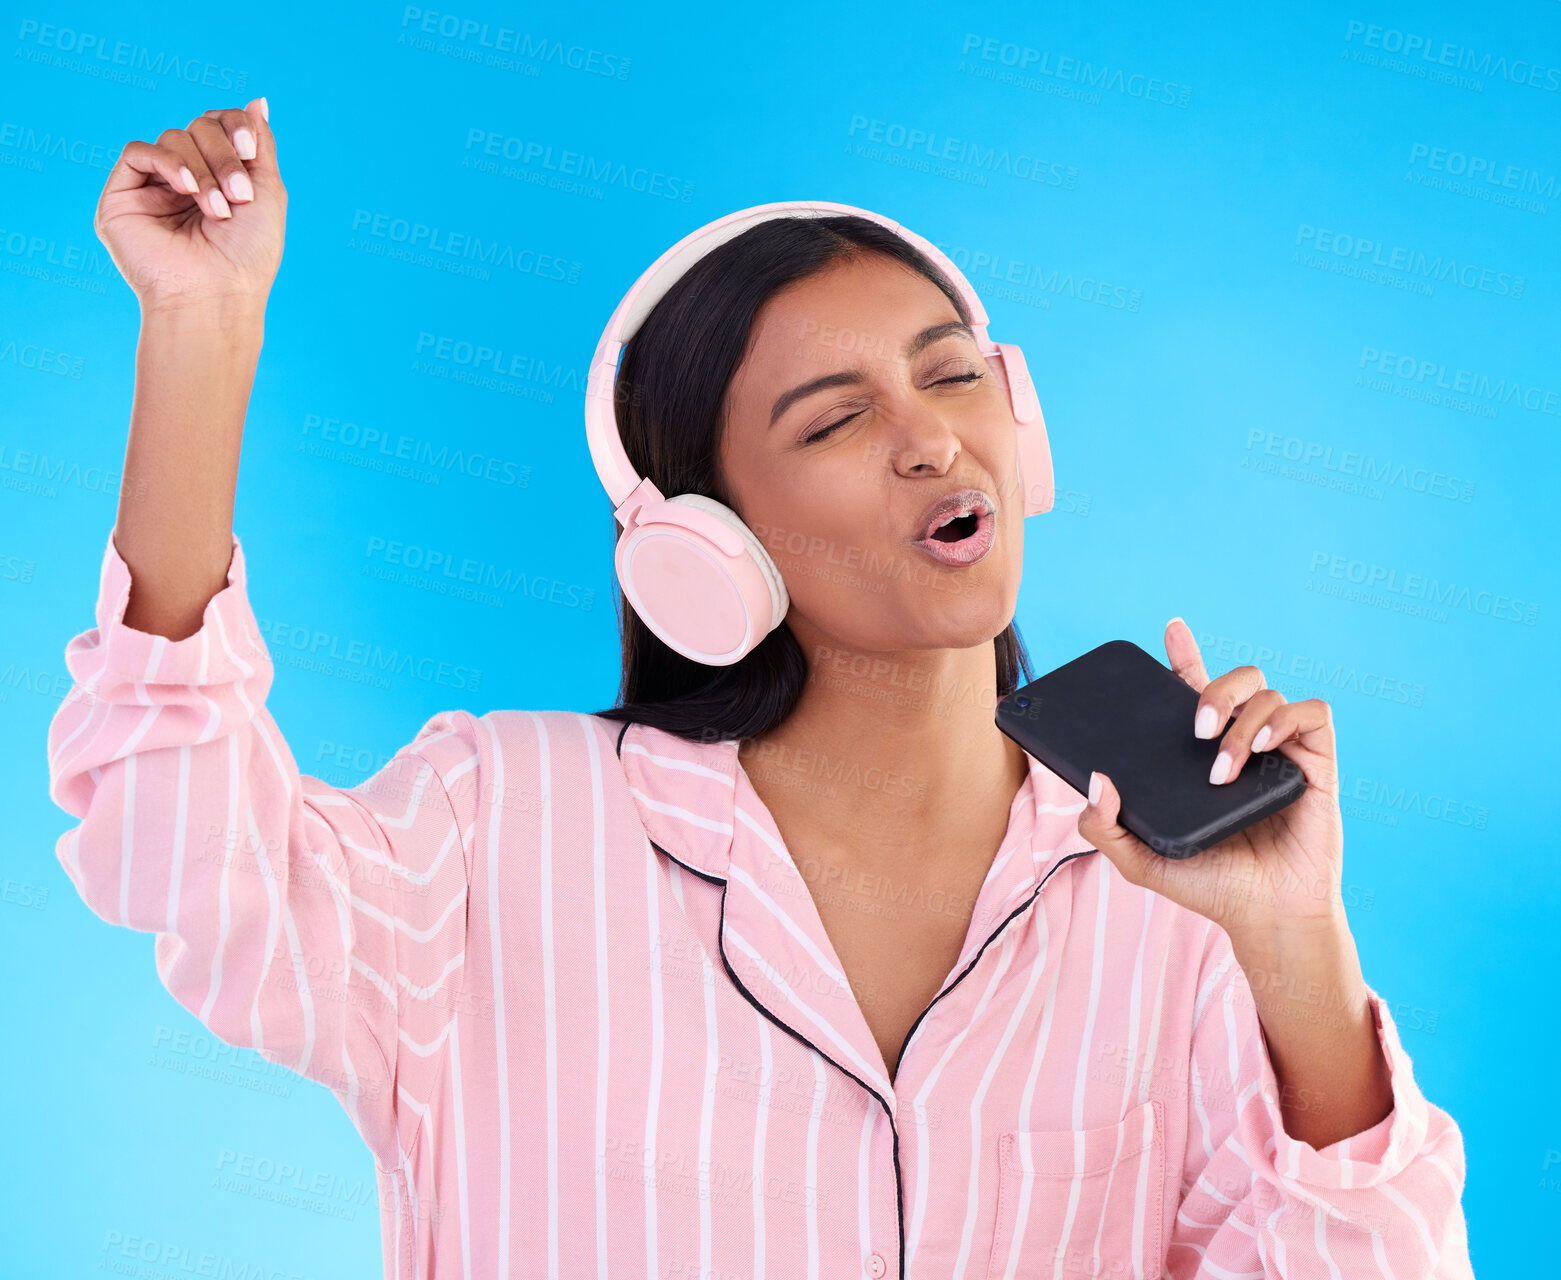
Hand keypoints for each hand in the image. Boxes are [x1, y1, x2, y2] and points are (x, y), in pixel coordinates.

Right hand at [94, 97, 284, 312]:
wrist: (217, 295)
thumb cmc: (248, 255)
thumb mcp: (268, 192)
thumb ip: (260, 144)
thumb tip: (259, 101)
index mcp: (219, 178)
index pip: (220, 126)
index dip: (234, 127)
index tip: (250, 150)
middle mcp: (185, 180)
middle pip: (198, 127)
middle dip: (223, 156)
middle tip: (238, 196)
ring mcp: (153, 187)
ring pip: (173, 137)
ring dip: (202, 170)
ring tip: (216, 210)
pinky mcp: (123, 196)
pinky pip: (139, 151)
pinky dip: (168, 162)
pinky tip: (186, 189)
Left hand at [1075, 617, 1346, 946]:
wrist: (1264, 918)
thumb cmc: (1209, 886)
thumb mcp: (1139, 860)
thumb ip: (1103, 826)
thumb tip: (1094, 780)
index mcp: (1202, 753)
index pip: (1194, 689)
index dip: (1185, 655)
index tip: (1170, 630)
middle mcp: (1245, 743)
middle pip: (1236, 679)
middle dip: (1213, 688)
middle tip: (1196, 727)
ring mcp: (1282, 750)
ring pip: (1268, 693)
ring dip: (1242, 722)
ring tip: (1222, 771)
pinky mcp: (1316, 763)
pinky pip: (1313, 712)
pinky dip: (1285, 718)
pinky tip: (1265, 747)